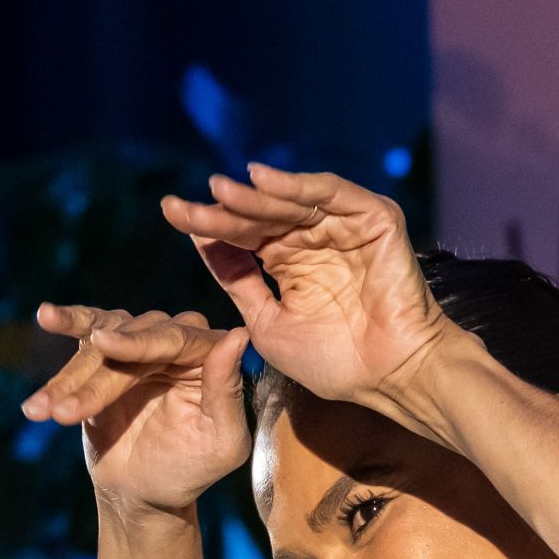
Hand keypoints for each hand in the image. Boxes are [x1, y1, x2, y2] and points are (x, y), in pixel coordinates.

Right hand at [20, 304, 249, 515]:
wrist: (144, 494)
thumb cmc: (188, 473)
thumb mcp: (220, 443)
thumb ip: (227, 392)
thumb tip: (238, 336)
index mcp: (211, 358)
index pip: (177, 339)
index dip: (137, 343)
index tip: (101, 344)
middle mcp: (178, 341)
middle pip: (132, 343)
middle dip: (95, 379)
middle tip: (62, 410)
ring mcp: (141, 343)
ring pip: (101, 345)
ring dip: (69, 379)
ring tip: (41, 412)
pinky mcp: (108, 350)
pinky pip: (87, 330)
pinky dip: (66, 322)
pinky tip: (45, 315)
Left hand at [161, 164, 453, 426]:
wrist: (387, 376)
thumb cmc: (334, 361)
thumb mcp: (267, 323)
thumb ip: (239, 284)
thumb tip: (203, 245)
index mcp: (290, 261)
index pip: (242, 236)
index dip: (207, 225)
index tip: (170, 212)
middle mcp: (313, 238)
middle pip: (259, 216)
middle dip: (220, 210)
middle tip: (181, 206)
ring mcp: (342, 225)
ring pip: (288, 203)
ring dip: (252, 197)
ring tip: (217, 190)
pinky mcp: (372, 217)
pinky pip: (329, 194)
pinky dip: (296, 186)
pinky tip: (262, 181)